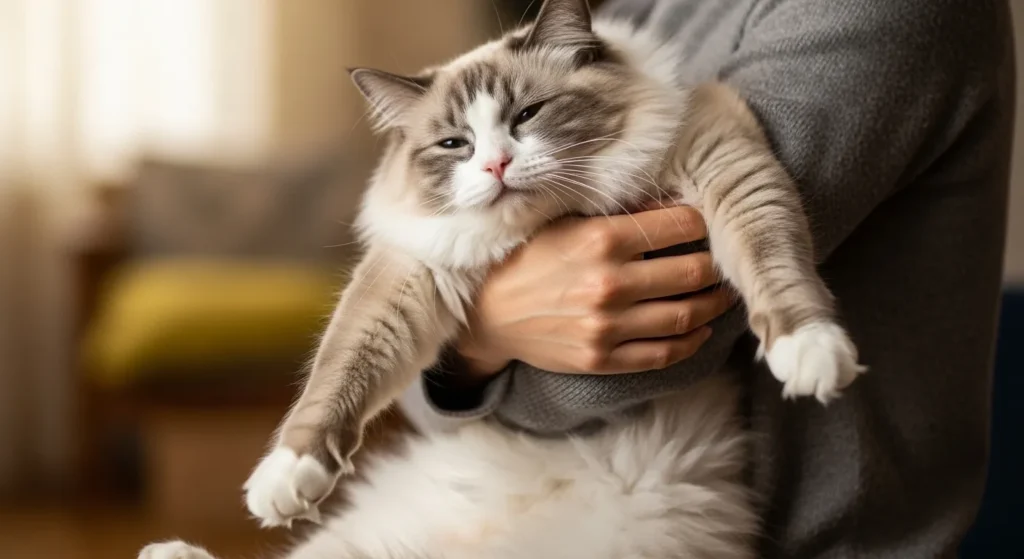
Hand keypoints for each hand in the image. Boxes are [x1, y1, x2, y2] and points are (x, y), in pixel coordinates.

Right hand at [456, 205, 733, 376]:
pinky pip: (663, 353)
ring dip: (713, 304)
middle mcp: (609, 283)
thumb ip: (618, 215)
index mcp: (601, 240)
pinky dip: (690, 341)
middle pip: (693, 271)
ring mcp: (607, 326)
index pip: (681, 225)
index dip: (704, 222)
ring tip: (721, 295)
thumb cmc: (528, 259)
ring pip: (686, 315)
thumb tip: (674, 203)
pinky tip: (699, 329)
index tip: (709, 223)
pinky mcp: (602, 358)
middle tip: (724, 261)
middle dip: (716, 265)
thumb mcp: (567, 223)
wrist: (488, 313)